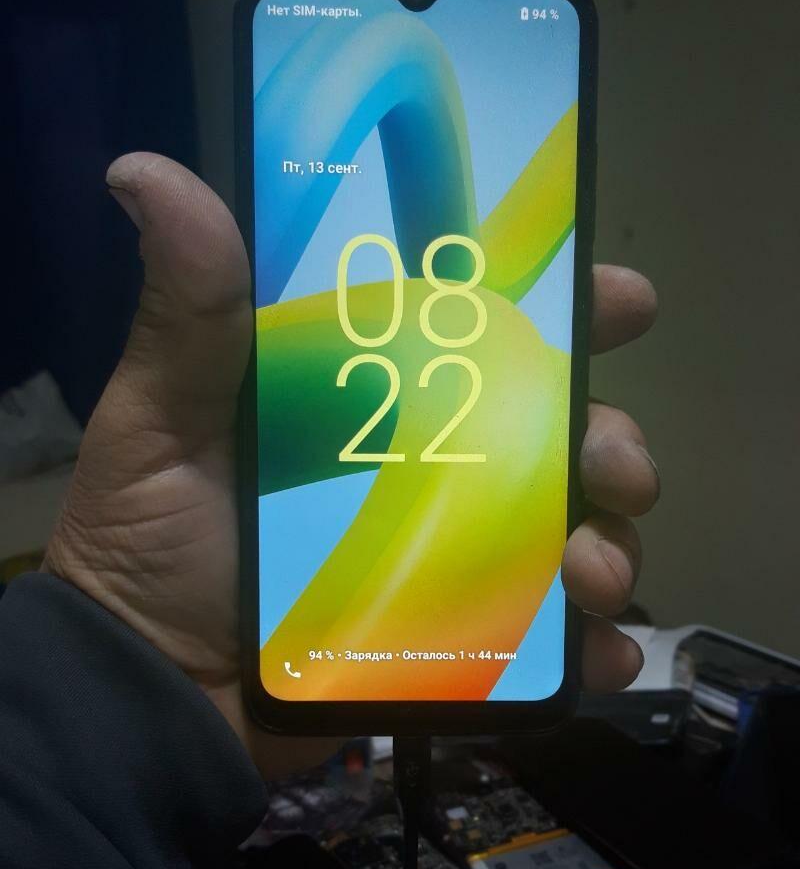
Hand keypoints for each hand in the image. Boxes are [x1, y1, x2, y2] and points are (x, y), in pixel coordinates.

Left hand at [44, 154, 656, 778]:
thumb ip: (184, 313)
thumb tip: (144, 171)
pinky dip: (590, 648)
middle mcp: (427, 474)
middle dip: (612, 443)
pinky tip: (598, 653)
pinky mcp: (452, 648)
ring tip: (592, 575)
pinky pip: (546, 645)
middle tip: (615, 470)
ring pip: (570, 536)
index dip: (569, 315)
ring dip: (609, 546)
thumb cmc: (149, 547)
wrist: (145, 698)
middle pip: (556, 440)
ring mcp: (447, 564)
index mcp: (375, 402)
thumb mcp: (162, 421)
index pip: (488, 342)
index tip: (622, 302)